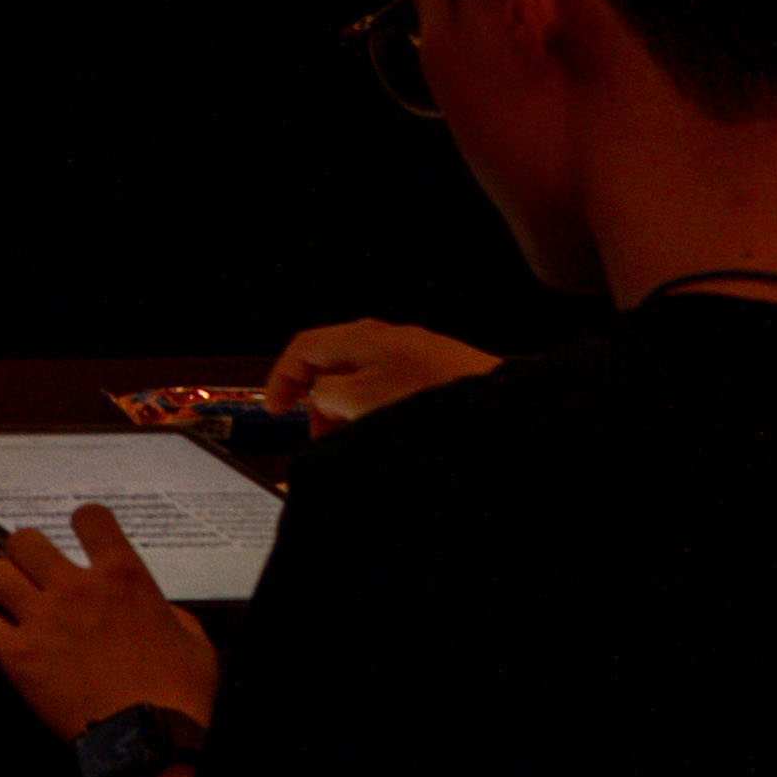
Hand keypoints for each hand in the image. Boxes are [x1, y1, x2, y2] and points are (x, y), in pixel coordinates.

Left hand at [0, 506, 217, 745]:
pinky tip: (5, 639)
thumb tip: (158, 611)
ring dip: (4, 586)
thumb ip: (170, 614)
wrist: (149, 740)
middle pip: (23, 540)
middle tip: (36, 573)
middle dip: (27, 554)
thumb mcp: (193, 641)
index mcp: (123, 578)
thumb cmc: (178, 696)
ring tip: (15, 602)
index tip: (81, 532)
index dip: (83, 522)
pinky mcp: (17, 656)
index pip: (90, 518)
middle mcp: (76, 590)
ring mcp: (42, 621)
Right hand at [265, 318, 496, 421]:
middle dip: (320, 400)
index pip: (305, 348)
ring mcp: (418, 356)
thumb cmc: (435, 399)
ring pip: (366, 381)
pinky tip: (389, 435)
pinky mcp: (440, 377)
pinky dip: (379, 412)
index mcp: (364, 336)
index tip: (276, 407)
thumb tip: (322, 397)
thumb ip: (326, 394)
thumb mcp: (359, 401)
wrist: (501, 410)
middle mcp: (390, 339)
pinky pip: (395, 391)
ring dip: (350, 410)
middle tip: (318, 434)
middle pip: (336, 364)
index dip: (283, 378)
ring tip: (354, 440)